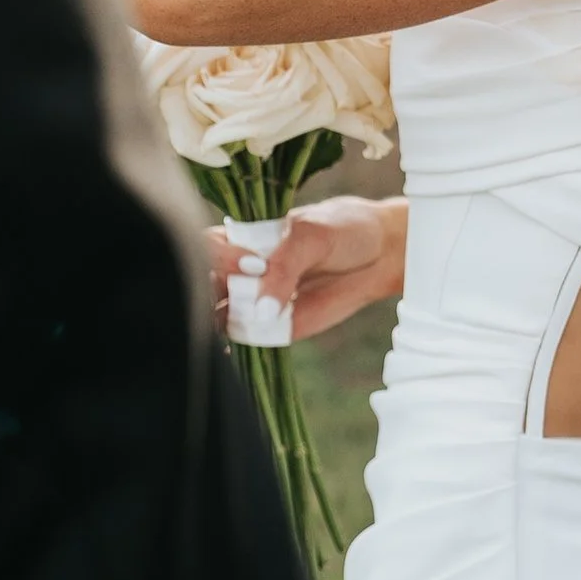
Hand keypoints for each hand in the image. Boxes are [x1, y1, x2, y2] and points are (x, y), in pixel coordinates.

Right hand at [207, 197, 404, 343]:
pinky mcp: (270, 328)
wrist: (380, 255)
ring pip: (215, 316)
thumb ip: (284, 267)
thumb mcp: (312, 236)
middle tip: (233, 302)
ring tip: (235, 327)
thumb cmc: (343, 231)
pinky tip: (235, 348)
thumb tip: (261, 311)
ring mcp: (253, 301)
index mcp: (242, 237)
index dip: (218, 258)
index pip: (205, 247)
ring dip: (214, 326)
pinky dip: (233, 345)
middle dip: (204, 296)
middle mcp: (239, 270)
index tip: (253, 266)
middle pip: (201, 284)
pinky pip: (243, 339)